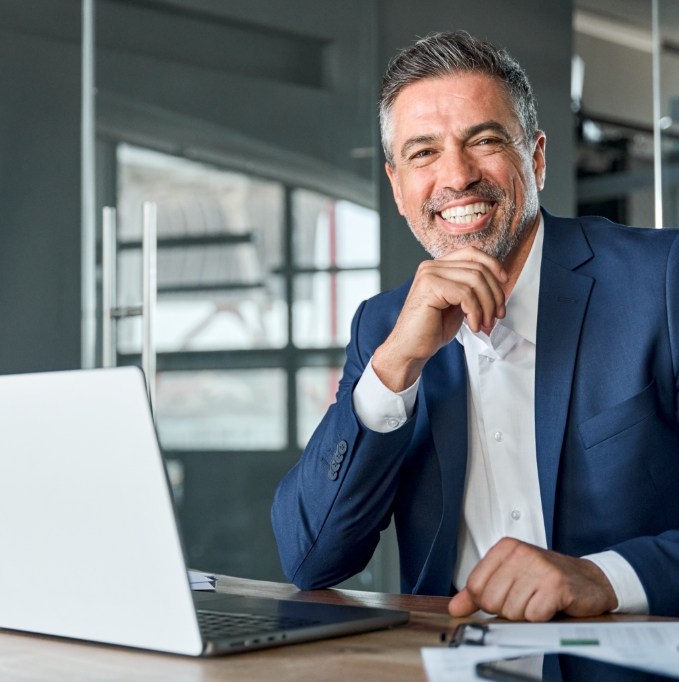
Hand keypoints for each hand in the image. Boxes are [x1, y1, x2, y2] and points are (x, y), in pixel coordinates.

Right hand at [372, 247, 507, 391]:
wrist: (410, 349)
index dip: (493, 265)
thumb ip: (472, 290)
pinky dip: (475, 312)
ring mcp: (429, 275)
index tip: (504, 284)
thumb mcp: (458, 304)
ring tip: (484, 323)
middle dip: (494, 294)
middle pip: (478, 268)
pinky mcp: (429, 287)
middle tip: (497, 315)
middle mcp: (431, 266)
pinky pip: (466, 294)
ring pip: (475, 280)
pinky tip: (473, 326)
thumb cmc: (431, 330)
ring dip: (487, 305)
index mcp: (438, 267)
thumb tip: (499, 284)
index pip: (472, 253)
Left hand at [448, 538, 617, 621]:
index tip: (503, 597)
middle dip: (507, 610)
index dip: (486, 602)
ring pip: (512, 610)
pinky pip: (533, 616)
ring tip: (538, 602)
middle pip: (491, 601)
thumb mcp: (510, 576)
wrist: (589, 580)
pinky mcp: (556, 586)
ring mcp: (539, 568)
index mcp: (505, 548)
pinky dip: (540, 619)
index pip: (475, 586)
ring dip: (525, 615)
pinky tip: (549, 607)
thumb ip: (479, 592)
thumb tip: (455, 607)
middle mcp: (520, 553)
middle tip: (525, 601)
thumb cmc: (548, 578)